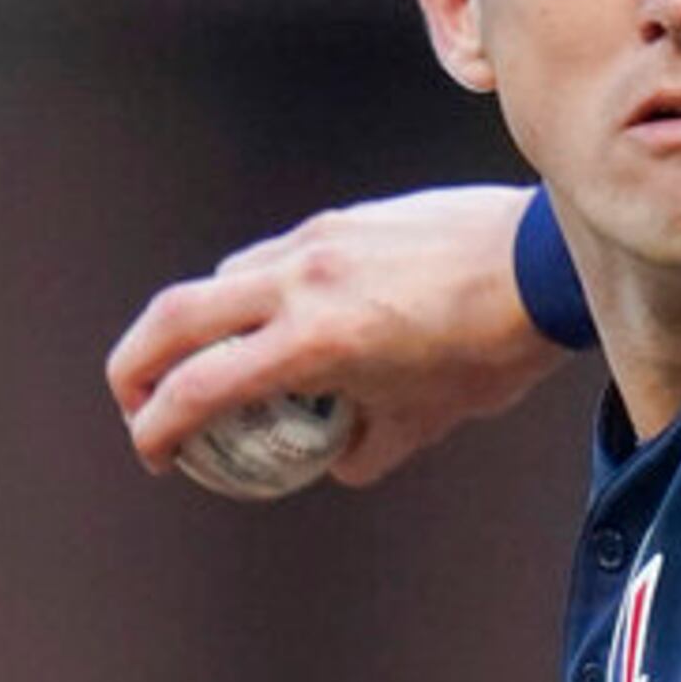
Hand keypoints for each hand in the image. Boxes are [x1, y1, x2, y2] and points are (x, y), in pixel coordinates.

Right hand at [108, 185, 567, 486]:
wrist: (546, 263)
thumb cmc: (495, 348)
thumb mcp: (428, 420)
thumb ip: (367, 449)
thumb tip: (332, 462)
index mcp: (315, 342)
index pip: (200, 388)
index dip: (158, 427)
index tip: (155, 454)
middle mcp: (300, 281)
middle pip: (171, 317)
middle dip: (134, 368)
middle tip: (135, 404)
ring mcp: (317, 240)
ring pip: (220, 281)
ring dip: (198, 327)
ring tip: (214, 366)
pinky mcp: (340, 219)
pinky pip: (270, 258)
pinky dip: (252, 295)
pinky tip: (280, 322)